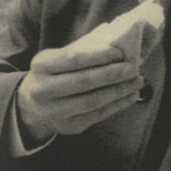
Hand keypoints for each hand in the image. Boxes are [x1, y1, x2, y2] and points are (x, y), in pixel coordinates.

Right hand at [16, 42, 144, 145]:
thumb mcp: (58, 58)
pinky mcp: (69, 126)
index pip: (73, 60)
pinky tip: (130, 95)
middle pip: (83, 82)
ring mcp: (55, 112)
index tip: (120, 52)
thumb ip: (82, 51)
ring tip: (137, 81)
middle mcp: (43, 90)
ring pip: (92, 101)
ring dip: (119, 91)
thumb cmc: (55, 73)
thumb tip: (116, 45)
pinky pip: (98, 115)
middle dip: (111, 75)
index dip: (98, 56)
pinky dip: (117, 105)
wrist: (32, 104)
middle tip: (132, 69)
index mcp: (41, 66)